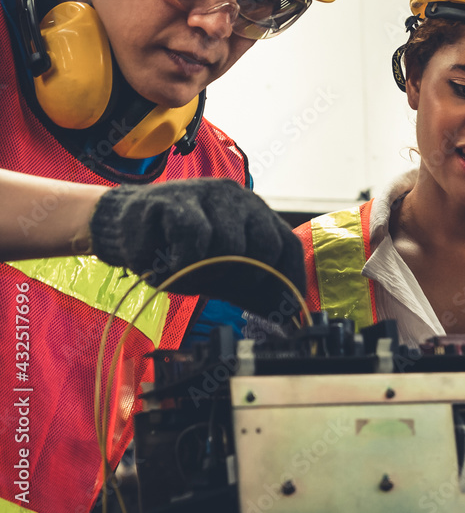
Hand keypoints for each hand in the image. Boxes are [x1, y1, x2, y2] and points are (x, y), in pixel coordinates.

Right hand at [89, 178, 305, 318]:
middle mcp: (240, 199)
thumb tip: (288, 317)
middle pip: (266, 245)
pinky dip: (180, 262)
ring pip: (229, 244)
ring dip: (205, 272)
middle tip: (217, 284)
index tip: (287, 309)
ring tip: (182, 271)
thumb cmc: (181, 252)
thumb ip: (252, 290)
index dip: (291, 278)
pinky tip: (165, 262)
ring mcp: (209, 194)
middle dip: (246, 276)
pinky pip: (192, 238)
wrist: (125, 226)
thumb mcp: (222, 273)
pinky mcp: (175, 199)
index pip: (288, 245)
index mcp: (257, 214)